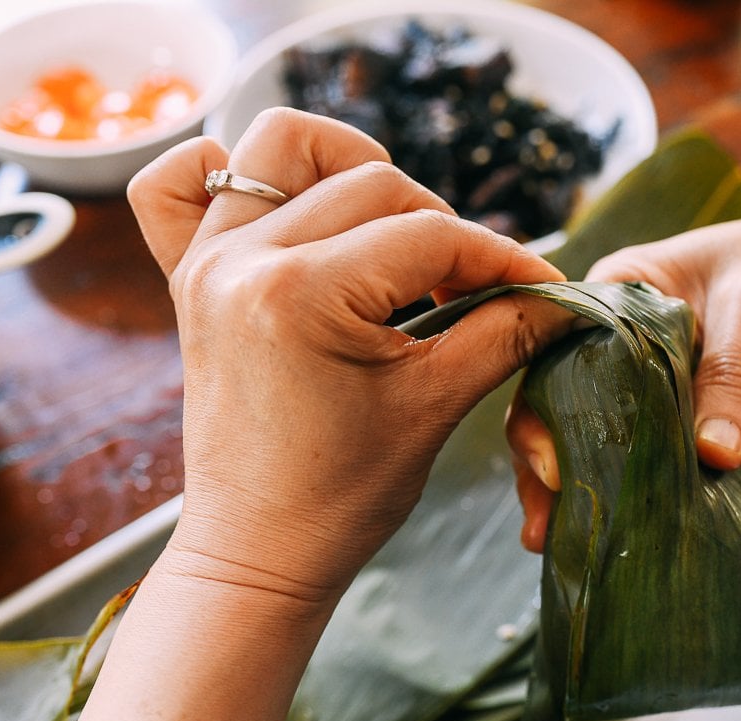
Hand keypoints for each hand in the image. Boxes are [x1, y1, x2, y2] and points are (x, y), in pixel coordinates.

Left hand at [129, 107, 570, 605]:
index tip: (543, 287)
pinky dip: (226, 173)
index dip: (503, 258)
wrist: (259, 552)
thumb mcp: (436, 406)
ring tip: (393, 235)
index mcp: (303, 295)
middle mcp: (244, 260)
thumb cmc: (343, 496)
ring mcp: (209, 263)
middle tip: (473, 289)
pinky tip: (284, 206)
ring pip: (283, 149)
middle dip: (442, 229)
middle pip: (374, 185)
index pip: (431, 236)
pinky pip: (177, 187)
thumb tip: (563, 296)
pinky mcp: (191, 279)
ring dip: (352, 170)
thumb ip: (505, 333)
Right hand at [506, 207, 740, 550]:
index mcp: (622, 287)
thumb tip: (711, 455)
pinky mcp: (691, 421)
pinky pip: (656, 462)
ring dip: (586, 489)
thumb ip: (733, 376)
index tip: (554, 464)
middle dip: (551, 463)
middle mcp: (623, 337)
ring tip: (558, 544)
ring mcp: (655, 383)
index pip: (560, 348)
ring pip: (605, 440)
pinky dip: (640, 496)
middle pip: (566, 402)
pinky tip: (619, 537)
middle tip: (547, 524)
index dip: (548, 406)